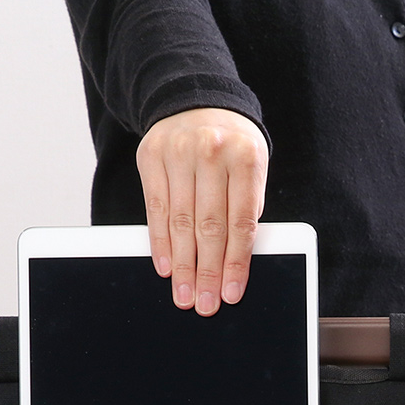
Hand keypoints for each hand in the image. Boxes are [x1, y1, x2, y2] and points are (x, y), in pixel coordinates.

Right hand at [136, 108, 269, 315]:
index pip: (241, 222)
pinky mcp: (151, 156)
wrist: (197, 101)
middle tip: (205, 304)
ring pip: (180, 222)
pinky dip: (160, 242)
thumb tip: (236, 261)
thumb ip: (247, 207)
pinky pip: (154, 208)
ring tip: (184, 294)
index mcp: (246, 157)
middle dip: (208, 272)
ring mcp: (178, 152)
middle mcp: (211, 152)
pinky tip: (165, 266)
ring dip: (182, 265)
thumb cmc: (233, 147)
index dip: (236, 263)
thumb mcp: (253, 168)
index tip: (231, 293)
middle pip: (209, 226)